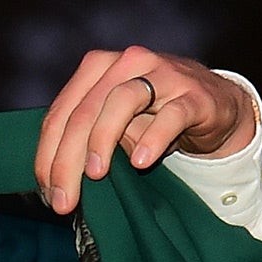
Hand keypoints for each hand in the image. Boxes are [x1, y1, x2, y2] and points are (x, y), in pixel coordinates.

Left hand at [35, 47, 258, 213]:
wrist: (215, 107)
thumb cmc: (154, 116)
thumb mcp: (115, 127)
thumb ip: (86, 142)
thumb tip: (57, 183)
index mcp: (98, 68)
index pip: (62, 112)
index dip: (48, 153)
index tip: (47, 191)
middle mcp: (127, 63)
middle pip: (86, 110)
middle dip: (68, 158)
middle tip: (63, 198)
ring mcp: (163, 74)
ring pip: (122, 101)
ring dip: (102, 139)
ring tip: (95, 174)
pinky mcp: (194, 95)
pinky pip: (171, 115)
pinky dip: (153, 139)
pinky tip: (141, 162)